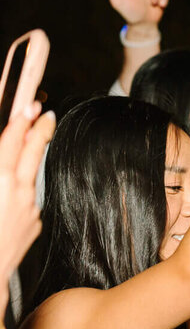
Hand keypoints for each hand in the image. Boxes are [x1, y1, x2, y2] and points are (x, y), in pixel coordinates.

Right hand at [0, 102, 53, 287]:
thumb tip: (2, 150)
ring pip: (30, 176)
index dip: (22, 120)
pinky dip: (19, 192)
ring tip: (31, 141)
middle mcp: (19, 191)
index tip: (31, 104)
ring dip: (29, 159)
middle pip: (33, 152)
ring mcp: (30, 208)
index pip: (12, 141)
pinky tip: (8, 197)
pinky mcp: (35, 223)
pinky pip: (27, 200)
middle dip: (40, 130)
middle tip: (46, 112)